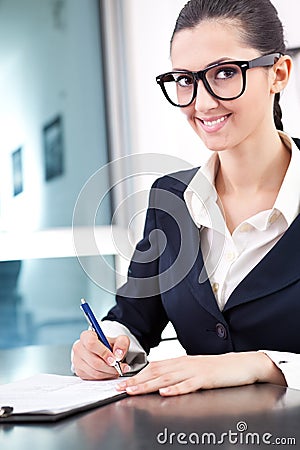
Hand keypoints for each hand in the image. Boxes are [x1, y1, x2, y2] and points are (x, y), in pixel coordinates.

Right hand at [72, 330, 130, 379]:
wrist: (103, 351)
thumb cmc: (109, 345)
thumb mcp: (119, 339)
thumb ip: (121, 344)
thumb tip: (118, 355)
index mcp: (86, 336)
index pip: (91, 343)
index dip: (103, 352)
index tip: (114, 359)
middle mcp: (79, 348)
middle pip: (94, 361)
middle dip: (110, 367)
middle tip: (120, 367)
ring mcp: (77, 361)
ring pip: (94, 372)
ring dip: (108, 373)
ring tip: (118, 370)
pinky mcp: (79, 372)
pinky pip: (93, 378)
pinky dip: (104, 377)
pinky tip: (110, 373)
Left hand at [116, 352, 285, 395]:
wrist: (241, 364)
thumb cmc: (217, 369)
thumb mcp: (194, 369)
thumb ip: (177, 373)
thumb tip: (159, 379)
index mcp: (181, 361)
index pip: (154, 367)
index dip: (137, 375)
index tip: (123, 383)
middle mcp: (184, 364)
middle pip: (156, 372)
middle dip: (137, 381)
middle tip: (121, 388)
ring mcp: (195, 371)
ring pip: (167, 378)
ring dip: (149, 385)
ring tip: (134, 390)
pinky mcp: (206, 379)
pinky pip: (188, 384)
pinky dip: (175, 389)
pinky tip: (165, 393)